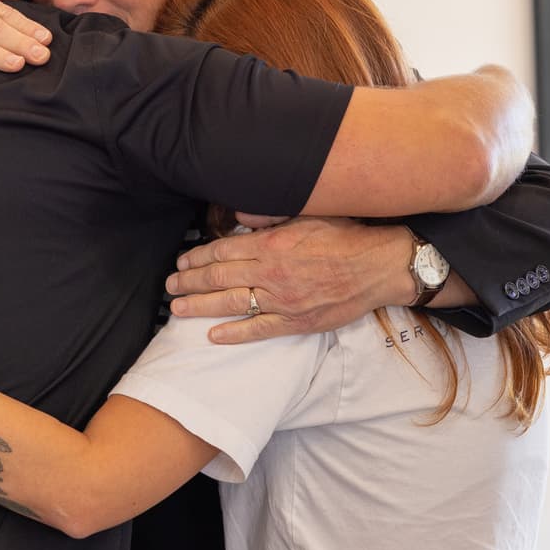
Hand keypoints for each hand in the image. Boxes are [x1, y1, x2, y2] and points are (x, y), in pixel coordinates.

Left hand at [165, 216, 415, 341]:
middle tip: (170, 286)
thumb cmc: (346, 236)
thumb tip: (240, 214)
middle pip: (218, 277)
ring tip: (178, 308)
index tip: (182, 262)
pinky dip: (234, 334)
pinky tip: (213, 335)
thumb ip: (270, 215)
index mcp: (271, 244)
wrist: (379, 265)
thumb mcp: (307, 213)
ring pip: (230, 304)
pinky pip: (258, 330)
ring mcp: (282, 300)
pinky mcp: (296, 322)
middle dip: (189, 282)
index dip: (198, 258)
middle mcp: (270, 273)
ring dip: (200, 306)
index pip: (222, 251)